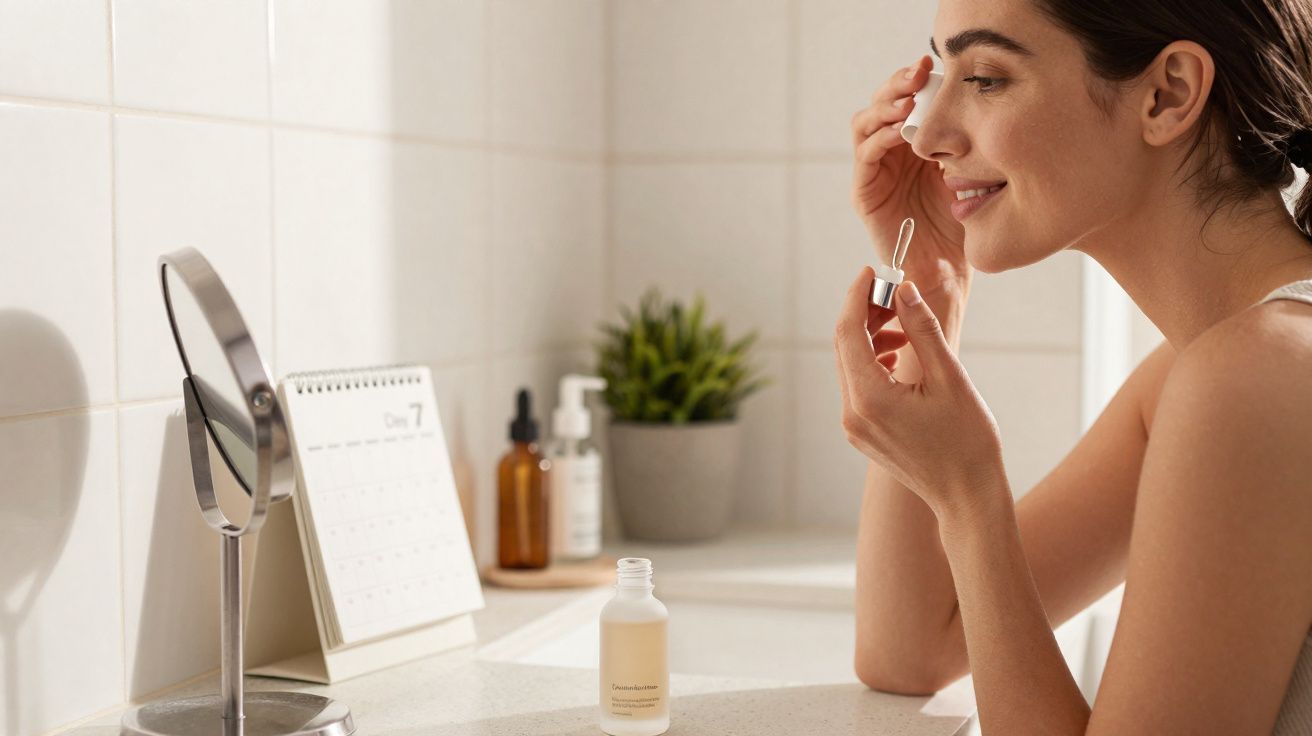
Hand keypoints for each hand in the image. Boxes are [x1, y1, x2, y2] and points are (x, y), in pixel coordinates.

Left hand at [834, 267, 1003, 515]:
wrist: (967, 496)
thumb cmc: (968, 440)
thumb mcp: (950, 377)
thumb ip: (922, 329)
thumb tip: (903, 289)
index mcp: (869, 398)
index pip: (848, 332)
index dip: (857, 296)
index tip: (872, 270)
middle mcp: (852, 413)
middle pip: (844, 346)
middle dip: (864, 312)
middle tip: (893, 291)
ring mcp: (854, 426)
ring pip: (850, 365)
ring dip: (870, 336)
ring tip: (905, 324)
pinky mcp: (862, 433)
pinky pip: (857, 385)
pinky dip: (873, 361)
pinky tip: (900, 353)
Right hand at [851, 55, 971, 303]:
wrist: (947, 270)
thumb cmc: (964, 225)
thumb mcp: (971, 172)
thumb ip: (966, 141)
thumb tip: (978, 99)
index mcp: (915, 144)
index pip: (906, 99)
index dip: (914, 79)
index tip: (934, 63)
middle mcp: (891, 153)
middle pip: (881, 104)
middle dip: (897, 85)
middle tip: (918, 74)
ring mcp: (875, 172)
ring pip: (865, 124)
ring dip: (884, 107)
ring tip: (908, 100)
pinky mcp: (865, 193)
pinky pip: (865, 156)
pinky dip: (880, 139)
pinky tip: (901, 132)